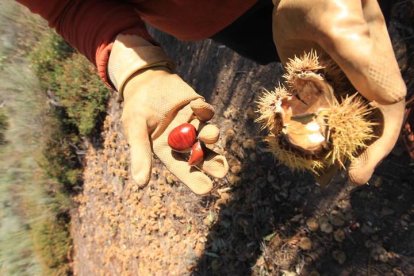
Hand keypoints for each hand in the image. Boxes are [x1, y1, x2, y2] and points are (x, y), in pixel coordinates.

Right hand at [121, 68, 227, 193]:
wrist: (144, 81)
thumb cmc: (136, 109)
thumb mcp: (135, 130)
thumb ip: (140, 154)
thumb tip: (141, 184)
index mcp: (167, 150)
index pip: (182, 168)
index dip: (194, 179)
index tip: (207, 189)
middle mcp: (183, 141)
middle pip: (200, 155)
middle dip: (212, 162)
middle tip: (222, 171)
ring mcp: (193, 124)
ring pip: (206, 134)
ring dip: (211, 135)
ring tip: (211, 135)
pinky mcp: (198, 108)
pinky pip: (205, 111)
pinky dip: (204, 110)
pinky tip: (198, 106)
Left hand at [272, 0, 406, 183]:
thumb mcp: (339, 25)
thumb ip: (360, 58)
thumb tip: (392, 98)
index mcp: (374, 69)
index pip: (385, 115)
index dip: (377, 147)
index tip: (357, 174)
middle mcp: (357, 78)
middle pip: (359, 123)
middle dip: (347, 151)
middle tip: (327, 177)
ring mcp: (331, 80)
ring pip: (331, 119)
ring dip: (319, 139)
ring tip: (299, 157)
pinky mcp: (308, 77)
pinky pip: (306, 106)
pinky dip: (297, 120)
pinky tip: (282, 130)